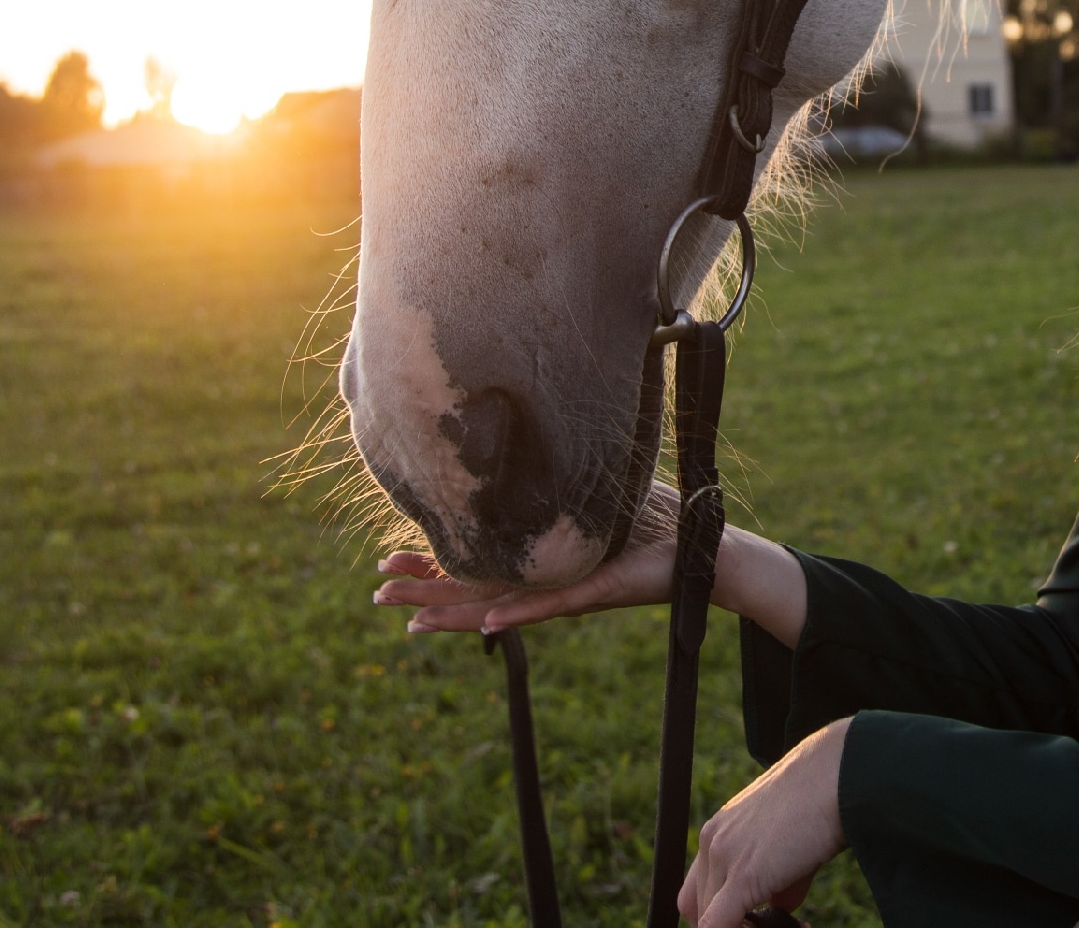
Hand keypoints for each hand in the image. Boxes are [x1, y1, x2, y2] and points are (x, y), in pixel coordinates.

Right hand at [372, 484, 676, 633]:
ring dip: (456, 613)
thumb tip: (528, 457)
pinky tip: (489, 622)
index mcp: (540, 563)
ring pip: (499, 606)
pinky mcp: (596, 592)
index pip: (475, 566)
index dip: (432, 564)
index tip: (389, 558)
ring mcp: (566, 591)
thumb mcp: (591, 498)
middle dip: (426, 592)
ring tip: (414, 620)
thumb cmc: (651, 523)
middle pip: (473, 592)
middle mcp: (546, 583)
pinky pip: (551, 605)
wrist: (700, 548)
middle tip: (379, 593)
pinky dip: (519, 615)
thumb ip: (559, 487)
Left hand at [678, 717, 849, 927]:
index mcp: (719, 830)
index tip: (753, 918)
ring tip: (790, 924)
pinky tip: (786, 927)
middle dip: (735, 924)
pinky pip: (717, 927)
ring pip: (709, 921)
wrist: (837, 775)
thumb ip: (774, 878)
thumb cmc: (822, 802)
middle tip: (776, 923)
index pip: (700, 890)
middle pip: (700, 908)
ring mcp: (724, 857)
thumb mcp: (788, 842)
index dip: (722, 913)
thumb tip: (778, 907)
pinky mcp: (744, 875)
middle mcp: (712, 841)